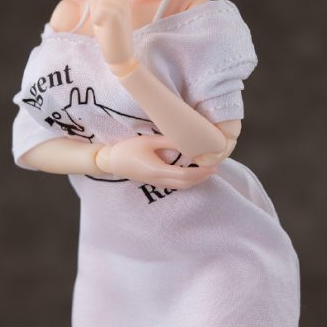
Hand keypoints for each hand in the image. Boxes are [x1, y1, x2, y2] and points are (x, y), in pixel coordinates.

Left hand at [88, 0, 135, 66]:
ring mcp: (121, 8)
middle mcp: (124, 1)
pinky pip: (98, 11)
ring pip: (97, 1)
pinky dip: (97, 21)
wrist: (122, 56)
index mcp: (123, 0)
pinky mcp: (116, 14)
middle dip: (96, 9)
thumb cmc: (114, 38)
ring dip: (97, 16)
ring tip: (106, 28)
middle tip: (105, 25)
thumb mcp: (110, 19)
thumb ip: (103, 5)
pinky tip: (104, 30)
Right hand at [103, 133, 222, 188]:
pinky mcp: (155, 182)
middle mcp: (158, 180)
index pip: (185, 175)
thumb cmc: (128, 149)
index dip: (201, 173)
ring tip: (207, 172)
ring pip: (181, 186)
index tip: (213, 166)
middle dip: (202, 178)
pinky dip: (187, 181)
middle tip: (215, 169)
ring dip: (196, 181)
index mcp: (158, 170)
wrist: (112, 161)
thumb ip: (169, 141)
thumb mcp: (149, 141)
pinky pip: (175, 184)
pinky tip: (192, 173)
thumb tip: (188, 140)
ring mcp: (156, 183)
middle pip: (186, 184)